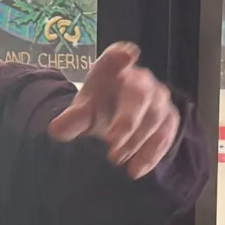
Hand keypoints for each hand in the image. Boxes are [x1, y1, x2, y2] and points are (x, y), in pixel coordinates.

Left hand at [48, 42, 180, 179]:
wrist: (118, 121)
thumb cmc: (99, 109)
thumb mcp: (82, 114)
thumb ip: (71, 120)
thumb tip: (55, 130)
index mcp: (113, 71)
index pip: (115, 59)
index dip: (119, 56)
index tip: (126, 54)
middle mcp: (140, 80)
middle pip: (139, 94)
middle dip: (127, 119)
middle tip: (111, 141)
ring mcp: (159, 98)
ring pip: (155, 117)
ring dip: (136, 141)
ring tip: (116, 160)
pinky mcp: (169, 119)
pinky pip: (165, 135)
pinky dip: (151, 154)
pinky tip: (136, 170)